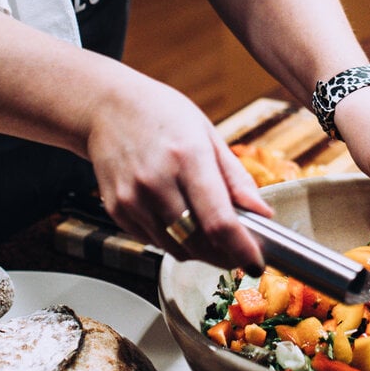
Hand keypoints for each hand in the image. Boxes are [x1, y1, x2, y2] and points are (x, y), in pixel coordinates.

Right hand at [83, 77, 271, 274]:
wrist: (106, 107)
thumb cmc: (163, 116)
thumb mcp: (208, 135)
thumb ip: (236, 179)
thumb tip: (263, 213)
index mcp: (188, 157)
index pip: (218, 221)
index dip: (242, 249)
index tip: (257, 263)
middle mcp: (156, 182)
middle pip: (198, 243)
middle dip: (225, 256)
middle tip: (240, 253)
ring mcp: (132, 198)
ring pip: (176, 249)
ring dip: (200, 251)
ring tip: (210, 233)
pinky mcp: (116, 209)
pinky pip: (154, 242)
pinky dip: (174, 241)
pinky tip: (178, 219)